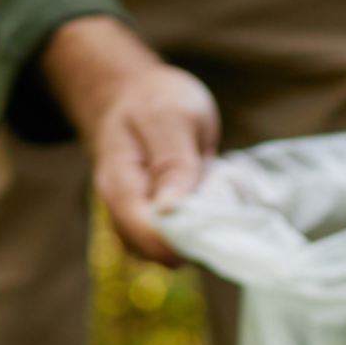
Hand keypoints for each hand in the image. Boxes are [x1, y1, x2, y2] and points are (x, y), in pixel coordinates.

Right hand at [41, 16, 217, 264]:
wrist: (136, 93)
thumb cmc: (153, 99)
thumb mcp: (171, 117)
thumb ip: (174, 164)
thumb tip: (171, 213)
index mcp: (120, 183)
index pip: (145, 234)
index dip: (181, 240)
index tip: (216, 225)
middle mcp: (122, 209)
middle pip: (159, 251)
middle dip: (197, 239)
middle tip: (225, 206)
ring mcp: (138, 219)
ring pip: (173, 251)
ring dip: (204, 236)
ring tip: (221, 200)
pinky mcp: (157, 221)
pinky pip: (182, 240)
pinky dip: (204, 229)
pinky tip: (216, 205)